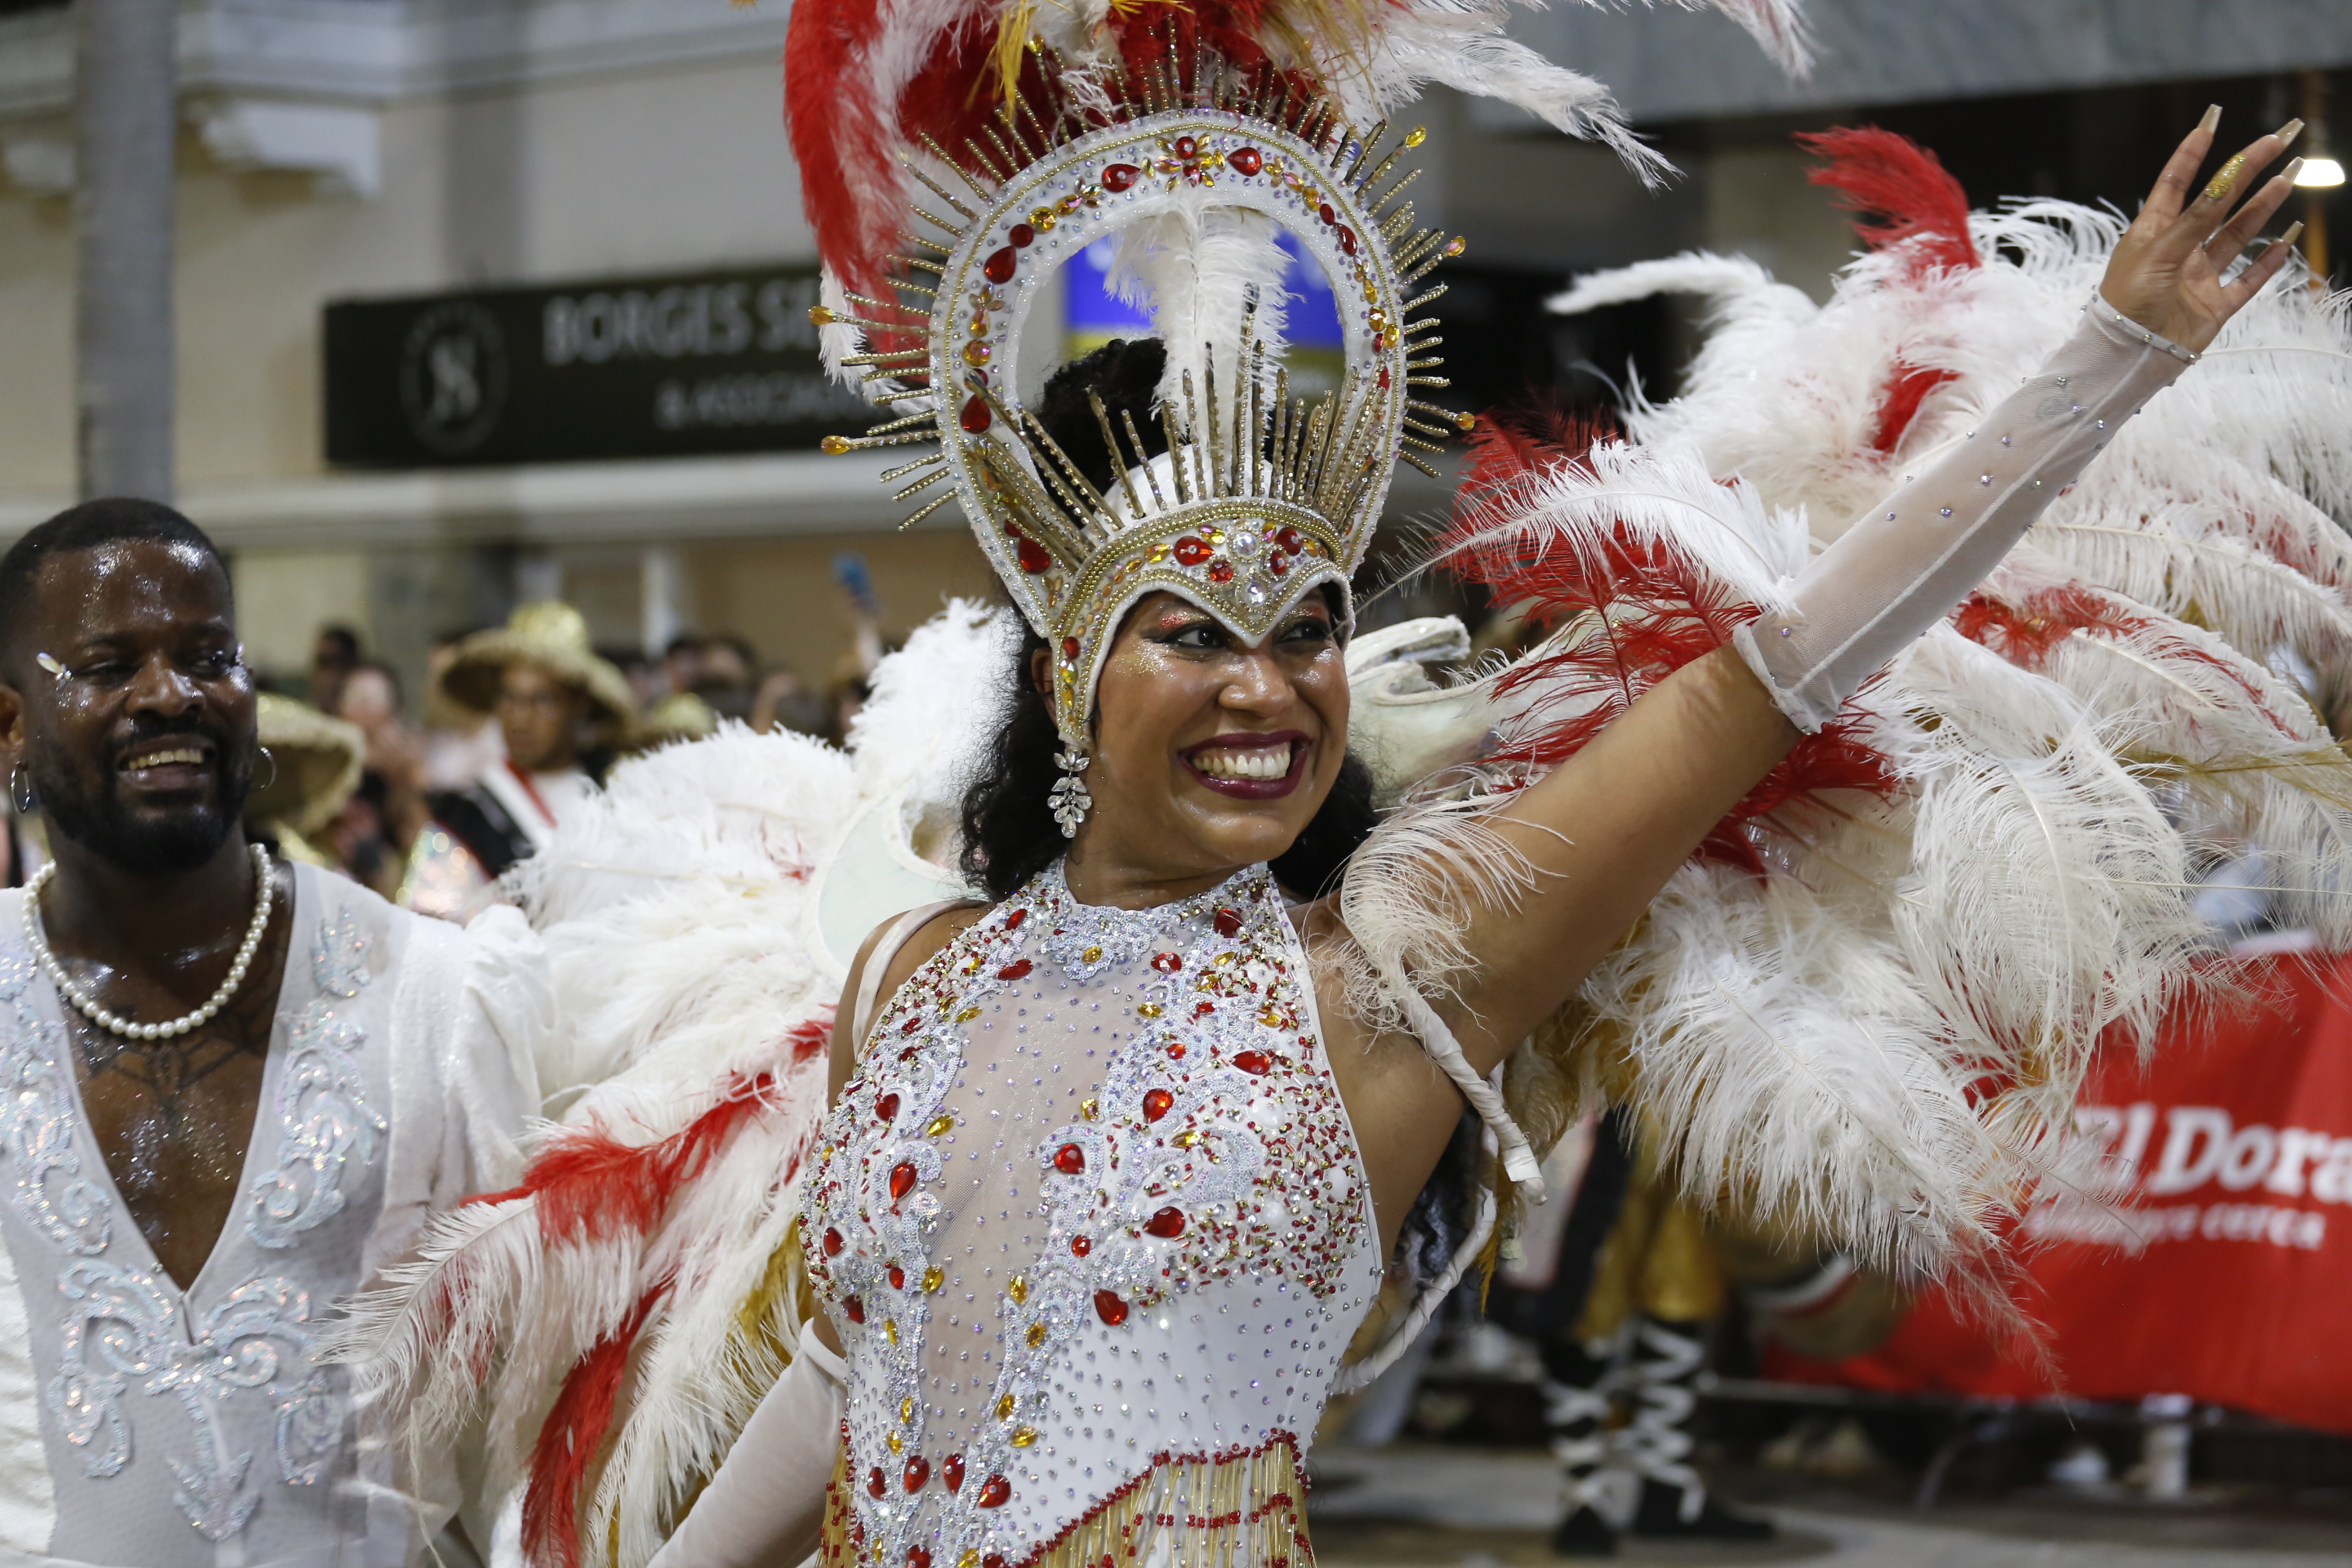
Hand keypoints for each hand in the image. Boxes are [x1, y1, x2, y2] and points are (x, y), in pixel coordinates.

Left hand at [2101, 107, 2305, 354]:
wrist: (2127, 358)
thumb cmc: (2127, 304)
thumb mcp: (2156, 252)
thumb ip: (2193, 219)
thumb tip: (2222, 181)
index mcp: (2152, 233)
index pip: (2174, 183)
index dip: (2192, 153)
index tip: (2211, 122)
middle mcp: (2178, 250)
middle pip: (2219, 201)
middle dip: (2247, 169)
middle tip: (2278, 139)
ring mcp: (2198, 277)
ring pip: (2238, 234)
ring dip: (2264, 206)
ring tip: (2290, 177)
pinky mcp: (2215, 305)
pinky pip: (2248, 279)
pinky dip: (2269, 261)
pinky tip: (2287, 237)